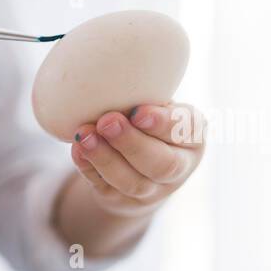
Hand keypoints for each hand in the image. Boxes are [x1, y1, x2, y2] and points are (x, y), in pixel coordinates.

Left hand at [69, 103, 205, 216]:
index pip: (186, 132)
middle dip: (132, 143)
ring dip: (105, 158)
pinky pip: (104, 187)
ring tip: (85, 135)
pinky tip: (78, 149)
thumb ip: (147, 94)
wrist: (136, 166)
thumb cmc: (148, 122)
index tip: (139, 112)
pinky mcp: (121, 200)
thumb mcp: (157, 105)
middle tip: (108, 121)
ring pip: (132, 182)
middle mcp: (178, 168)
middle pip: (161, 164)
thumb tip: (115, 71)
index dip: (163, 124)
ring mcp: (150, 190)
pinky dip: (89, 168)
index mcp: (193, 137)